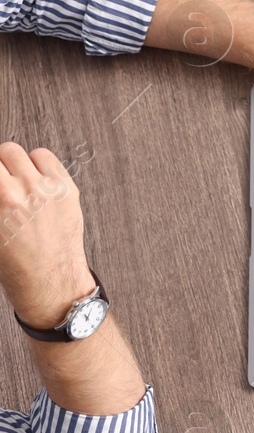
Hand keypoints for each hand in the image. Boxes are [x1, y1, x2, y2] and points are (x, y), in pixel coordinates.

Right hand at [0, 145, 96, 329]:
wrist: (49, 280)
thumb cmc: (14, 263)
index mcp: (0, 201)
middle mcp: (23, 192)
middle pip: (4, 152)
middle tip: (0, 180)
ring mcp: (49, 189)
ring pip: (25, 153)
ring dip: (17, 163)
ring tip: (16, 180)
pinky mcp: (68, 190)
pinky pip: (48, 160)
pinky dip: (39, 166)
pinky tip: (34, 181)